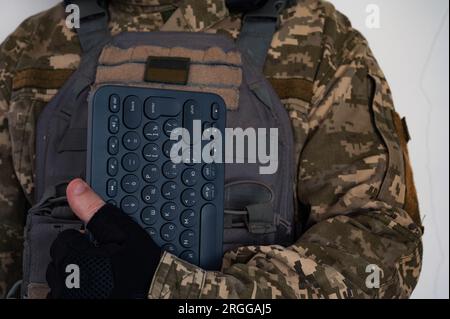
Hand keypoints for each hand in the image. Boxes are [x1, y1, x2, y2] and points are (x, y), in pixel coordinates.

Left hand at [46, 179, 160, 298]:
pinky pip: (67, 294)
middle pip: (60, 258)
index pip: (64, 239)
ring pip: (62, 277)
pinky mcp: (76, 304)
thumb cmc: (141, 263)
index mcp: (75, 257)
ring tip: (101, 270)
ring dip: (77, 271)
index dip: (83, 237)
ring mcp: (71, 297)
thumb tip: (75, 187)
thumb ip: (94, 209)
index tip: (100, 242)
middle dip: (78, 254)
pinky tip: (97, 282)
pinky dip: (78, 288)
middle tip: (104, 257)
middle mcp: (68, 281)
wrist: (155, 287)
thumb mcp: (122, 230)